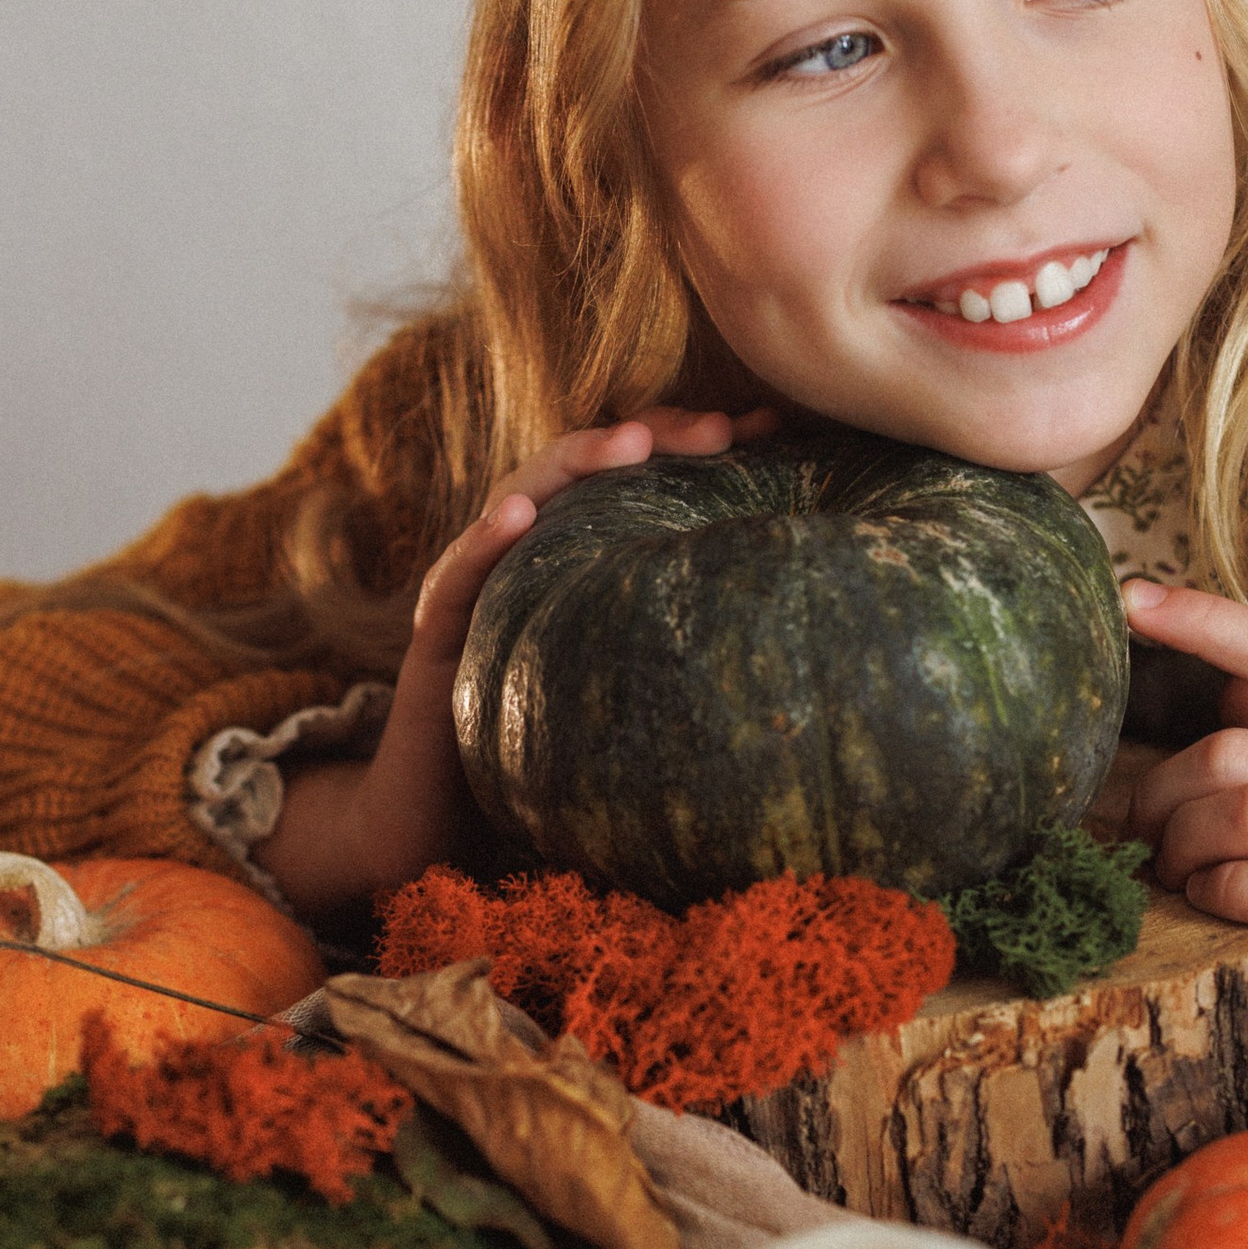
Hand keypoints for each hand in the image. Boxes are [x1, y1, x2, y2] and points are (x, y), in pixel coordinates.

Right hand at [261, 408, 767, 916]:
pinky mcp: (437, 633)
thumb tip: (810, 634)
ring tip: (631, 444)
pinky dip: (483, 539)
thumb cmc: (548, 756)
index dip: (694, 445)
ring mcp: (478, 586)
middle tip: (720, 427)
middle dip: (652, 436)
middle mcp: (527, 555)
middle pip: (587, 469)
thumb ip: (689, 647)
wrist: (440, 821)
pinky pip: (455, 577)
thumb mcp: (633, 686)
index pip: (636, 478)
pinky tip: (517, 515)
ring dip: (575, 462)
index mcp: (577, 557)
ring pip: (521, 496)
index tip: (770, 428)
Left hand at [1121, 581, 1247, 1076]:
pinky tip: (1212, 907)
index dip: (1205, 617)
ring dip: (1182, 845)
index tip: (1130, 597)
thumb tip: (1231, 682)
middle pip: (1235, 747)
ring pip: (1247, 810)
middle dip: (1160, 789)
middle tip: (1140, 833)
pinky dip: (1220, 893)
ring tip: (1173, 875)